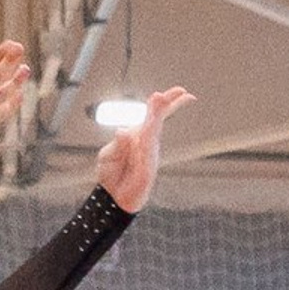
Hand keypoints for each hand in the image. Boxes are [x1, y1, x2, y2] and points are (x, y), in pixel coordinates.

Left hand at [95, 87, 193, 211]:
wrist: (112, 198)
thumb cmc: (111, 174)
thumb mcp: (108, 155)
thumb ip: (117, 144)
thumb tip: (122, 130)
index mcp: (137, 135)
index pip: (152, 116)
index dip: (162, 103)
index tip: (176, 92)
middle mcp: (147, 142)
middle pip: (159, 119)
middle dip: (168, 104)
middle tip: (181, 91)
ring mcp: (149, 154)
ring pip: (154, 130)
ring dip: (157, 114)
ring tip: (161, 98)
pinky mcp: (147, 167)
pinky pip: (145, 150)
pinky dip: (144, 138)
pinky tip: (143, 128)